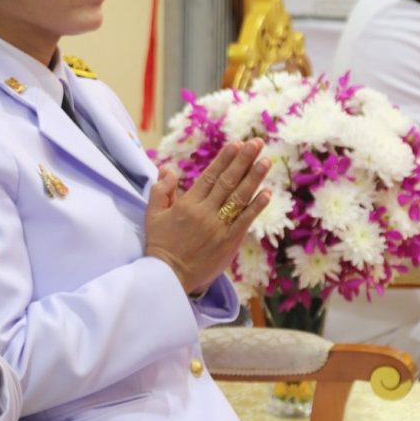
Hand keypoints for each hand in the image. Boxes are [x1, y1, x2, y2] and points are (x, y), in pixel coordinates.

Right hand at [145, 140, 270, 295]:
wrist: (168, 276)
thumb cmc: (160, 245)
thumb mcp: (152, 215)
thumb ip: (161, 190)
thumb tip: (169, 169)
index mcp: (187, 204)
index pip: (210, 176)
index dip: (224, 159)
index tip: (236, 144)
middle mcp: (205, 212)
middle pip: (227, 182)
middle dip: (243, 161)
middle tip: (257, 144)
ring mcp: (218, 227)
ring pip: (239, 198)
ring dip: (254, 178)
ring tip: (265, 161)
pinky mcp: (229, 242)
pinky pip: (245, 220)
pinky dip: (256, 206)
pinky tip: (267, 193)